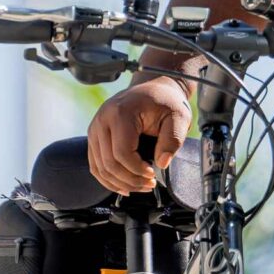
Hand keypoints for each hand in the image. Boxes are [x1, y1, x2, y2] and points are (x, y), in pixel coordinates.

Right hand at [87, 77, 191, 194]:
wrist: (153, 87)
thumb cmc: (165, 101)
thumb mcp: (179, 117)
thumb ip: (173, 140)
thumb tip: (162, 163)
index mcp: (121, 112)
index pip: (122, 153)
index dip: (137, 170)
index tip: (153, 175)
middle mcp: (103, 119)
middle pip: (108, 163)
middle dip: (130, 180)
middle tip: (149, 184)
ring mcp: (95, 127)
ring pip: (99, 167)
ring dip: (119, 183)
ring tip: (140, 186)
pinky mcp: (94, 135)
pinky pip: (95, 164)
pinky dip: (108, 179)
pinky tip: (124, 185)